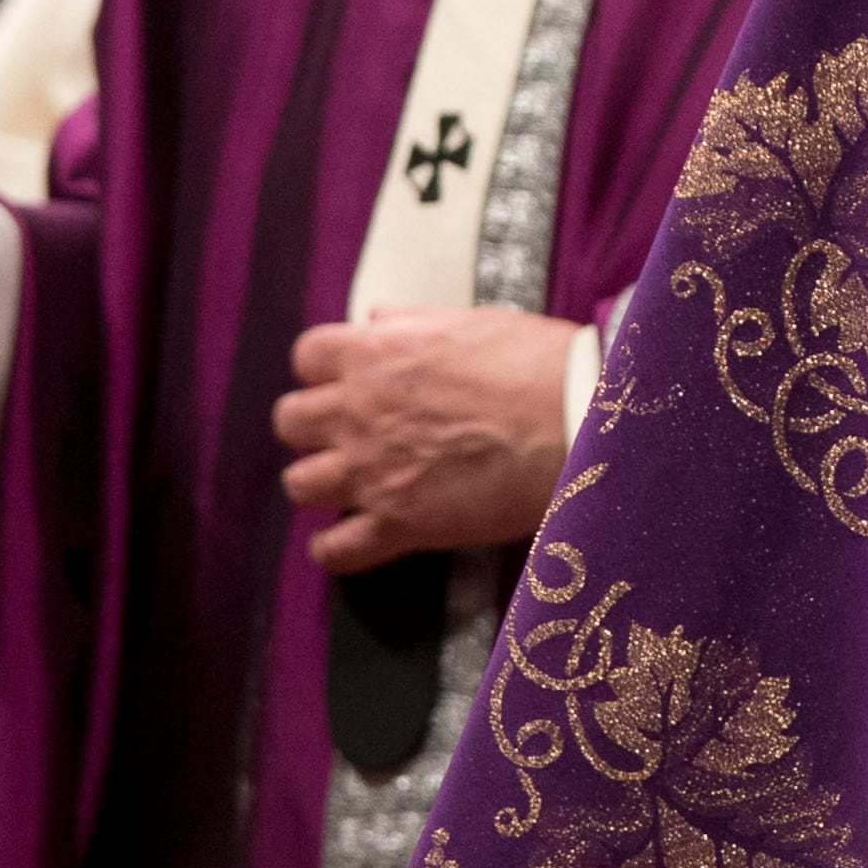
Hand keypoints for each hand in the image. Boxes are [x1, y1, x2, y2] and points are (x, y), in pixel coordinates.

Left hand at [272, 308, 578, 573]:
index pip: (308, 356)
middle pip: (290, 421)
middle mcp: (360, 409)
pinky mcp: (398, 524)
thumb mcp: (472, 322)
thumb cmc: (538, 364)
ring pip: (299, 484)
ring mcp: (372, 470)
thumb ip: (412, 322)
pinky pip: (334, 550)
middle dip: (313, 428)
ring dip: (322, 484)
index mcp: (376, 352)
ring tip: (353, 486)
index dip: (324, 371)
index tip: (345, 381)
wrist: (577, 420)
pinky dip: (336, 547)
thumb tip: (376, 318)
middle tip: (347, 435)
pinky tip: (354, 538)